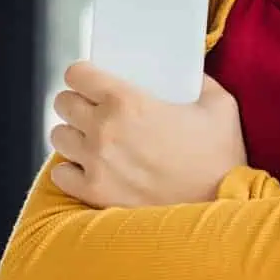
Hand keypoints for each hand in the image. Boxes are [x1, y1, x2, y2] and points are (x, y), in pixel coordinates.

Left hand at [50, 64, 245, 208]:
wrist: (221, 204)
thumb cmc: (220, 158)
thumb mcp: (220, 106)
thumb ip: (200, 82)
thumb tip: (190, 77)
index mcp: (128, 102)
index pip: (77, 75)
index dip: (84, 74)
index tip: (91, 80)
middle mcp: (104, 130)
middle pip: (63, 103)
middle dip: (78, 102)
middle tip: (97, 111)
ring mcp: (95, 163)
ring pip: (59, 136)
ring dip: (75, 135)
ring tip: (95, 140)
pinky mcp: (94, 192)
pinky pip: (61, 174)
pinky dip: (73, 170)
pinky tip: (93, 168)